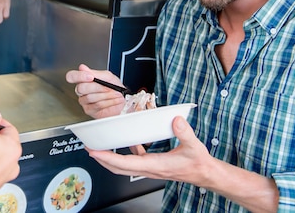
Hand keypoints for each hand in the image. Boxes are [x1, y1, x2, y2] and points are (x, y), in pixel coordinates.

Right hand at [65, 64, 125, 118]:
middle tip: (108, 87)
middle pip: (81, 88)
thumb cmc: (115, 88)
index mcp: (84, 79)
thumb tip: (82, 68)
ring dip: (106, 95)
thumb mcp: (108, 77)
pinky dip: (108, 102)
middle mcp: (82, 90)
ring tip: (114, 94)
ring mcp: (84, 101)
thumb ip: (95, 73)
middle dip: (97, 87)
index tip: (91, 77)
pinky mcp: (89, 110)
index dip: (79, 76)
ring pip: (90, 97)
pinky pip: (96, 105)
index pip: (72, 76)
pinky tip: (113, 100)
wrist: (123, 101)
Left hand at [87, 116, 210, 183]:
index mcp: (155, 165)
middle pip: (118, 168)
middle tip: (89, 148)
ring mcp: (150, 168)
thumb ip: (184, 133)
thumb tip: (176, 120)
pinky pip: (133, 160)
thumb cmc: (198, 163)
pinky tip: (127, 142)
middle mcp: (149, 169)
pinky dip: (125, 153)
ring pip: (124, 166)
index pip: (126, 164)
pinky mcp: (152, 165)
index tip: (95, 152)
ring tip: (101, 146)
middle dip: (102, 159)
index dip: (108, 158)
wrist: (204, 174)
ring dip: (110, 157)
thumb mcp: (193, 146)